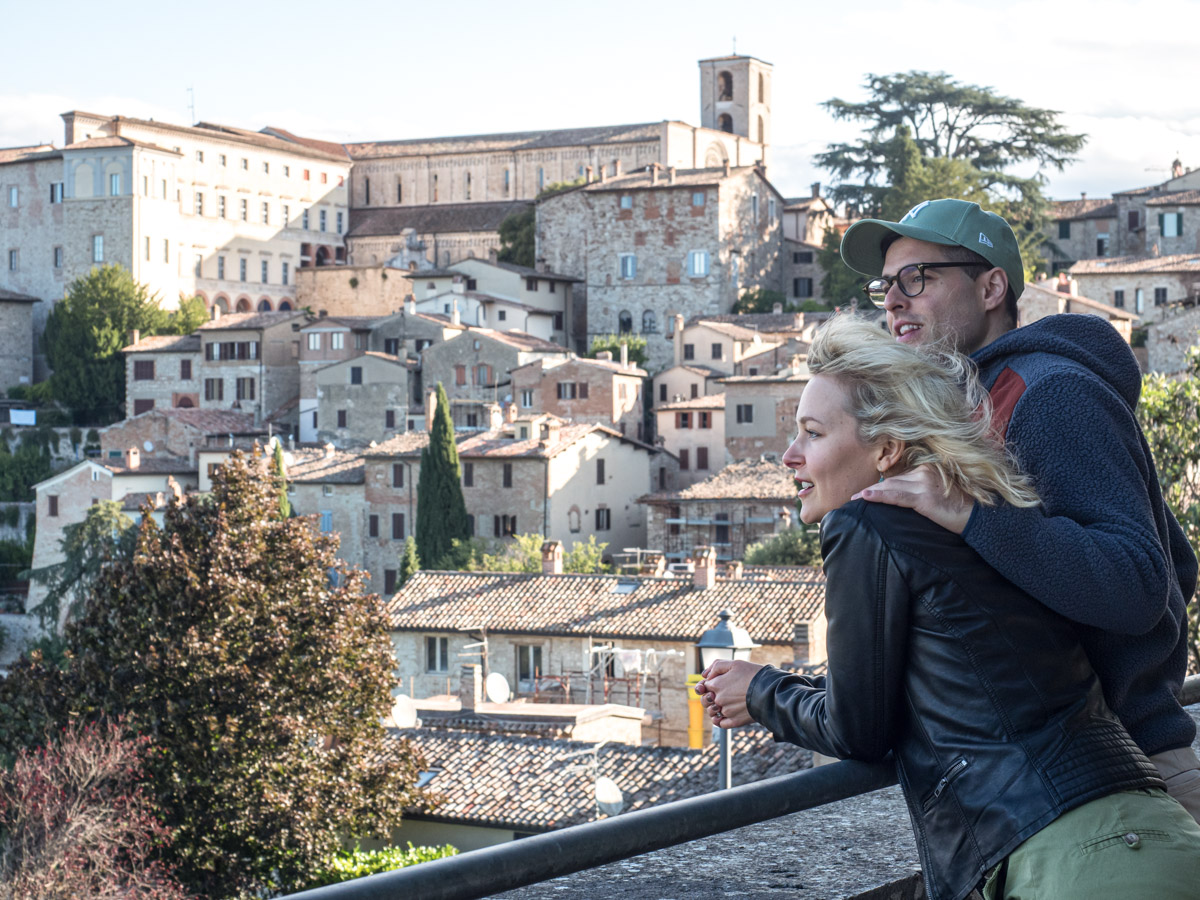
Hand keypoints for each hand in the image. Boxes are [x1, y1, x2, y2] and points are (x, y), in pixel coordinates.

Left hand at [695, 658, 762, 727]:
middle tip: (719, 694)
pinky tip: (725, 715)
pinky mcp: (735, 721)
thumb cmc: (753, 675)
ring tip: (724, 704)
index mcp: (716, 684)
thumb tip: (705, 676)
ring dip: (715, 709)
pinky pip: (720, 724)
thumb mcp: (735, 664)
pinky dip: (720, 720)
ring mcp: (726, 711)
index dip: (708, 685)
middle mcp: (719, 699)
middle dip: (709, 697)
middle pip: (705, 700)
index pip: (704, 686)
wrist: (770, 691)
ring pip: (713, 712)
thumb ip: (717, 666)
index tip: (717, 683)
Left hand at [852, 463, 973, 534]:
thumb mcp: (939, 493)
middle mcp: (924, 471)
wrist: (979, 517)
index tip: (866, 491)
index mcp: (927, 468)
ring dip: (870, 493)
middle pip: (891, 481)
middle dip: (873, 488)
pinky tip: (864, 497)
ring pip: (890, 487)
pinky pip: (896, 496)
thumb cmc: (960, 508)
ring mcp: (924, 483)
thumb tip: (900, 497)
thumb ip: (920, 491)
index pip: (898, 477)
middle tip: (853, 496)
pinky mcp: (924, 497)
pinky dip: (879, 496)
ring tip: (853, 498)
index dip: (881, 485)